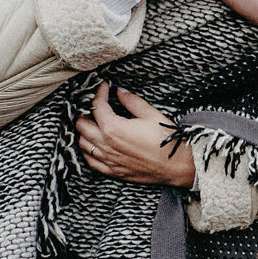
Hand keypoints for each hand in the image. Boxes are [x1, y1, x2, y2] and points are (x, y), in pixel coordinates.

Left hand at [75, 83, 195, 185]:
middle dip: (85, 112)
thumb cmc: (165, 140)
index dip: (99, 93)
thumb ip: (132, 101)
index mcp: (114, 128)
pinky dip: (88, 151)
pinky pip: (91, 162)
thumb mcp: (150, 114)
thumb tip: (120, 92)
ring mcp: (108, 160)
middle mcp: (106, 145)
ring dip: (84, 132)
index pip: (97, 107)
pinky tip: (94, 145)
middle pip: (82, 126)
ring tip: (93, 124)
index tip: (104, 87)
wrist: (175, 165)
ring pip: (83, 144)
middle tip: (95, 106)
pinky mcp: (113, 171)